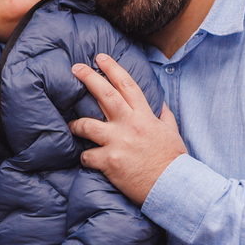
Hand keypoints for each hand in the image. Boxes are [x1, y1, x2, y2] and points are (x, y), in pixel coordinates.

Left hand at [68, 53, 187, 204]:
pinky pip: (87, 155)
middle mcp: (130, 125)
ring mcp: (118, 142)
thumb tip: (160, 102)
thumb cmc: (172, 160)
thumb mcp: (172, 132)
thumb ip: (163, 115)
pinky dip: (85, 157)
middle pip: (104, 95)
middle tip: (75, 68)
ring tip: (71, 125)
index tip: (100, 58)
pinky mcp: (110, 162)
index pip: (127, 85)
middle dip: (88, 78)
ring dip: (76, 124)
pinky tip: (88, 159)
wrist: (173, 186)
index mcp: (144, 116)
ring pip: (87, 125)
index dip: (112, 68)